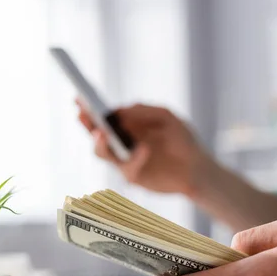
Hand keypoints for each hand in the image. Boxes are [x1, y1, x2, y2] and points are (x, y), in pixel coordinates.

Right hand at [76, 100, 210, 195]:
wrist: (197, 168)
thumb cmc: (182, 140)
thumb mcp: (166, 117)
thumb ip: (143, 111)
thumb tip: (118, 111)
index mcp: (127, 127)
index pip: (103, 117)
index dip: (90, 109)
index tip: (79, 99)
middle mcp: (121, 143)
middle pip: (96, 134)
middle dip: (88, 124)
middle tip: (84, 114)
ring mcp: (124, 160)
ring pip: (102, 153)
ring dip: (100, 143)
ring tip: (103, 132)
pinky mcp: (133, 176)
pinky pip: (126, 166)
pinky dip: (135, 157)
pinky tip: (144, 149)